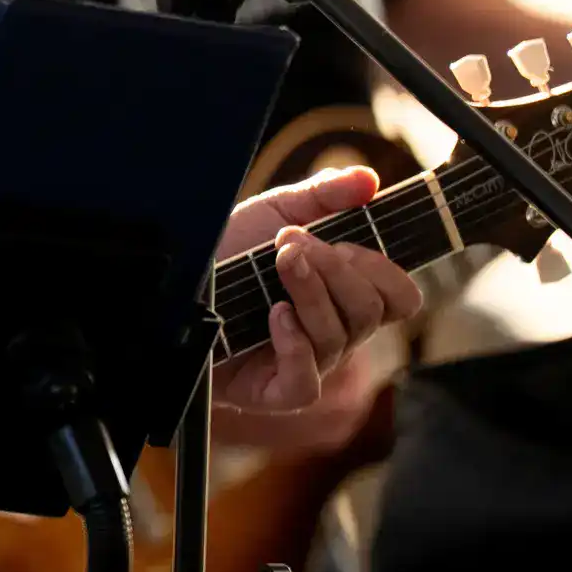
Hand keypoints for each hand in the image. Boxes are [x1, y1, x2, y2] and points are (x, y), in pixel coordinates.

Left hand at [211, 166, 421, 426]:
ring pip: (337, 338)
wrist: (171, 287)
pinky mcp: (274, 392)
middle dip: (336, 270)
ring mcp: (306, 364)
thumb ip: (324, 194)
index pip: (399, 299)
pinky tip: (275, 315)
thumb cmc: (228, 253)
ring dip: (310, 291)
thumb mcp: (275, 213)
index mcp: (344, 295)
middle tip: (292, 244)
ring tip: (278, 262)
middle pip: (369, 313)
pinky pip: (306, 383)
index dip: (385, 272)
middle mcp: (333, 333)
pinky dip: (295, 346)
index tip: (345, 243)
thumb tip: (369, 179)